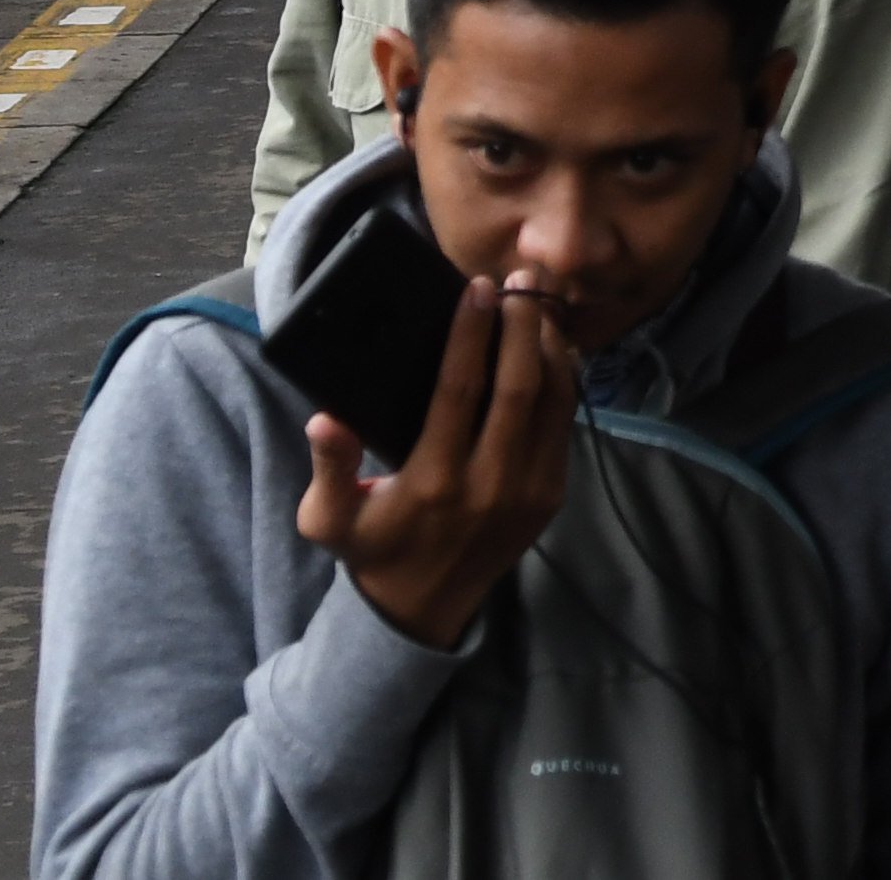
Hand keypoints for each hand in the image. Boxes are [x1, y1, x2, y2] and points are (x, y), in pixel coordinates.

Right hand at [295, 276, 572, 645]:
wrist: (424, 610)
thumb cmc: (372, 550)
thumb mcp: (329, 520)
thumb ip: (329, 469)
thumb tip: (325, 418)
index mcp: (434, 481)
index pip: (460, 390)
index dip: (472, 335)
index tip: (476, 288)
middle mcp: (490, 483)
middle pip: (519, 385)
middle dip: (523, 324)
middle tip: (521, 280)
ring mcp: (529, 489)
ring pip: (554, 400)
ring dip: (550, 344)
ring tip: (540, 298)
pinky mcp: (551, 494)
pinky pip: (565, 424)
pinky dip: (565, 379)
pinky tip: (554, 345)